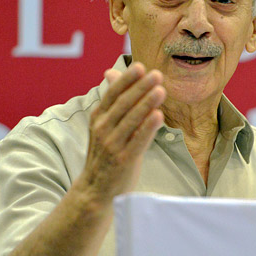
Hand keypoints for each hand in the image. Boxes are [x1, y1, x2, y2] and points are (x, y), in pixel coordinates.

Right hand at [79, 62, 165, 201]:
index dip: (126, 80)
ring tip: (161, 90)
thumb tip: (110, 72)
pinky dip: (148, 127)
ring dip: (146, 103)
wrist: (94, 189)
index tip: (140, 66)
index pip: (112, 94)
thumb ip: (112, 101)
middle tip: (157, 74)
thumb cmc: (105, 153)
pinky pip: (137, 141)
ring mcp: (112, 145)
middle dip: (140, 88)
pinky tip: (158, 115)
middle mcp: (103, 129)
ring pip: (131, 120)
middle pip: (123, 104)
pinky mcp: (123, 160)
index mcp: (98, 117)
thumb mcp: (103, 125)